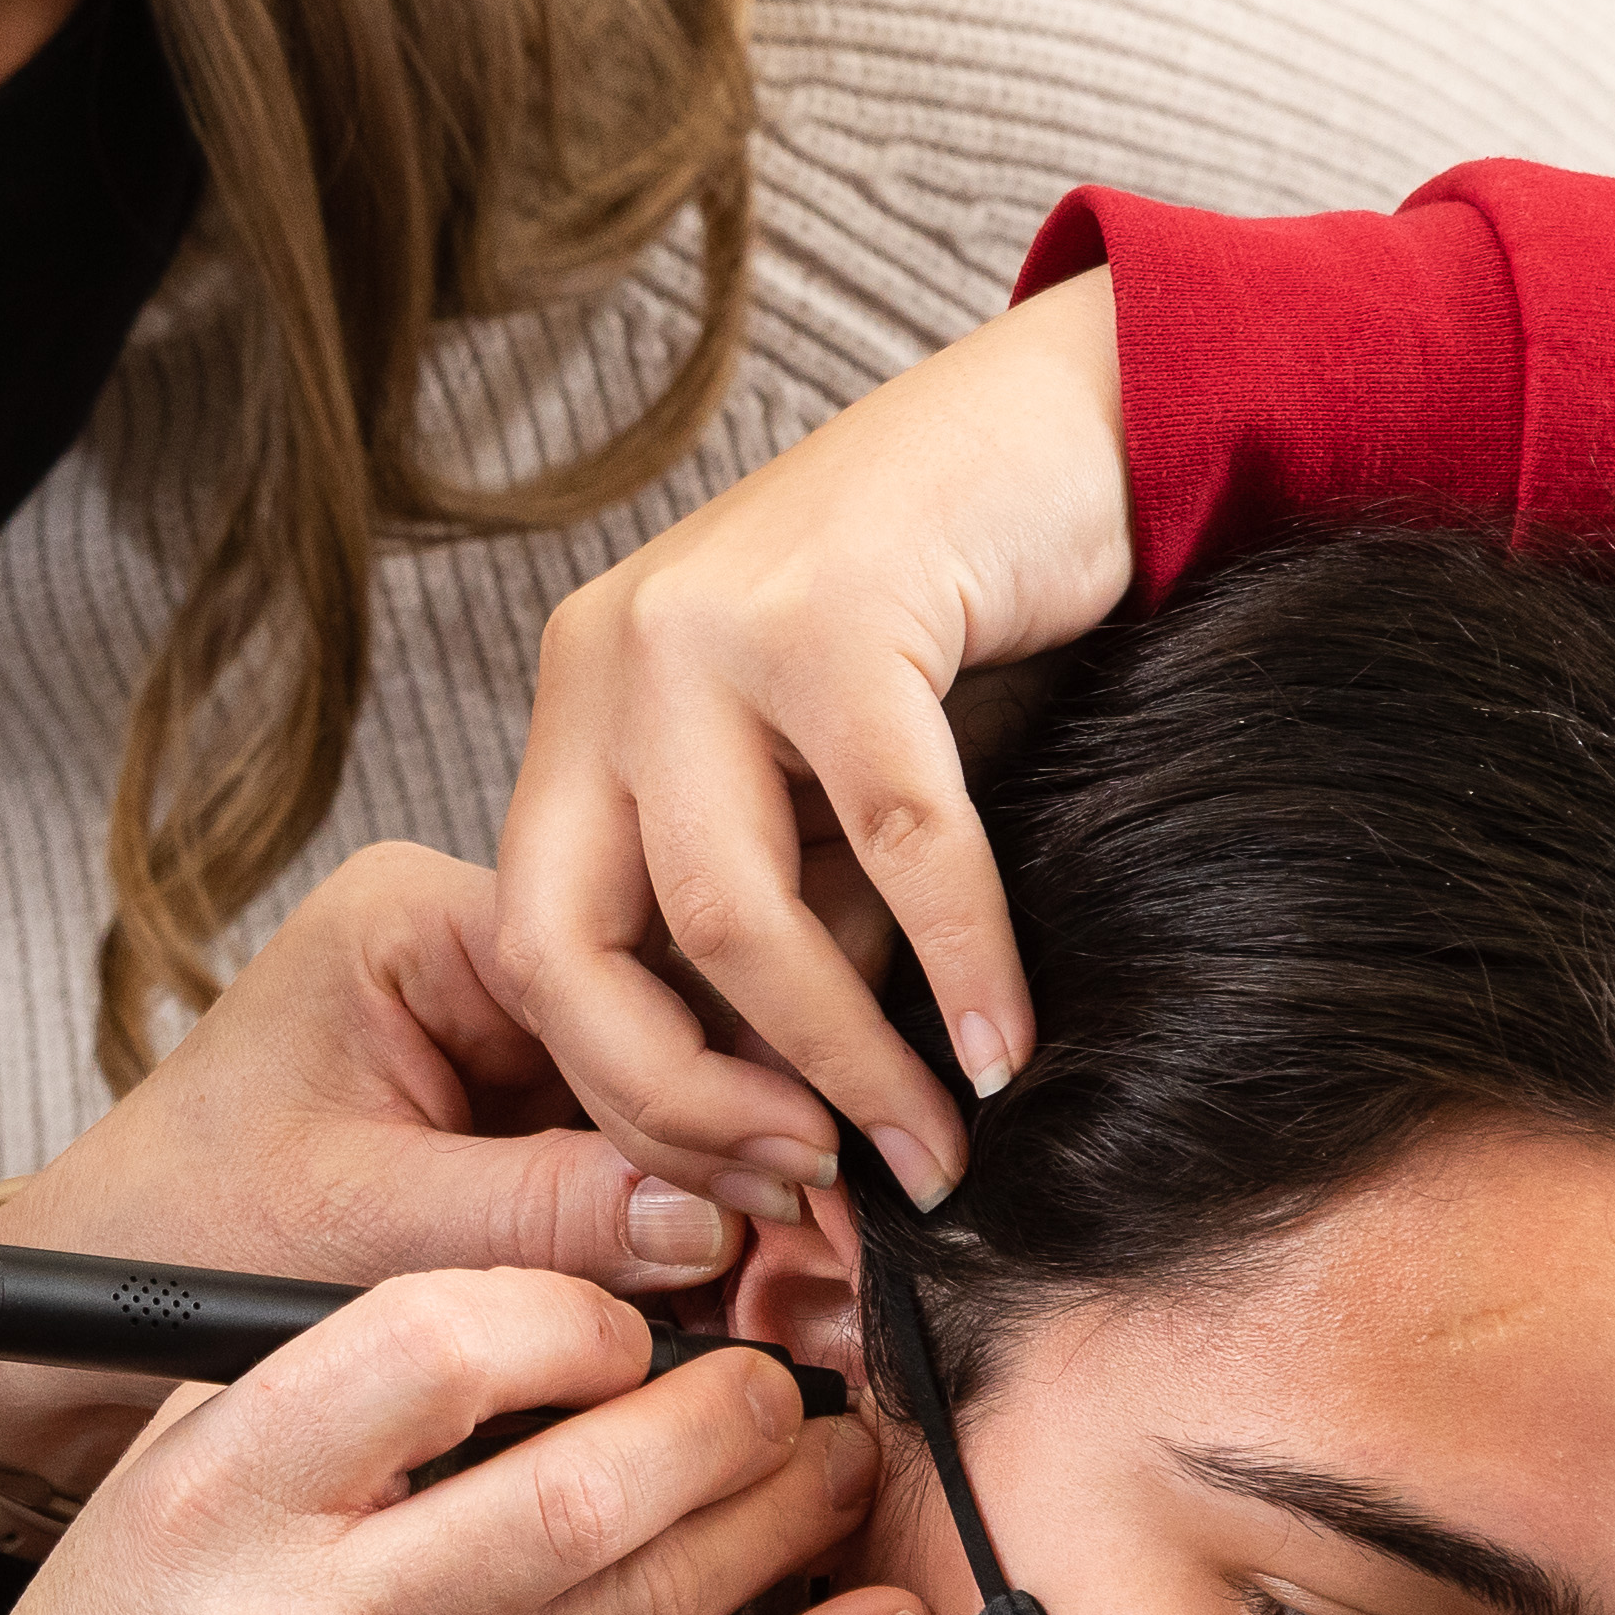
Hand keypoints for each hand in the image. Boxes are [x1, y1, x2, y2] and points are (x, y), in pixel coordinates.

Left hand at [0, 839, 747, 1501]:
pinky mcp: (514, 1105)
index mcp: (418, 917)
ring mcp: (502, 1025)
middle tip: (822, 1235)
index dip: (718, 1072)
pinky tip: (740, 1277)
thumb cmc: (179, 1234)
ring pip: (666, 1089)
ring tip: (793, 1271)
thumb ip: (539, 1219)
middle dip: (734, 1134)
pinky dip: (675, 1221)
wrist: (92, 1303)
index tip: (804, 1167)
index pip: (617, 960)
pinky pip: (631, 1148)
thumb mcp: (362, 1226)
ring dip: (717, 1186)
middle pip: (663, 1016)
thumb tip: (722, 1222)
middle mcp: (474, 944)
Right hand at [0, 1268, 922, 1614]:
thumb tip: (541, 1314)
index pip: (433, 1346)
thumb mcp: (160, 1489)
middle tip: (769, 1376)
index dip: (567, 1310)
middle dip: (723, 1406)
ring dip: (784, 1511)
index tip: (611, 1321)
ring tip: (833, 1455)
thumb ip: (324, 1393)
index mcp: (221, 1502)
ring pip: (663, 1602)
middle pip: (589, 1483)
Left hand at [493, 267, 1134, 1227]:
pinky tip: (1007, 1051)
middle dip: (686, 1109)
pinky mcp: (837, 609)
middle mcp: (606, 661)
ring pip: (723, 916)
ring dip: (840, 1064)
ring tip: (933, 1151)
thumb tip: (790, 1145)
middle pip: (572, 951)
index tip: (745, 1185)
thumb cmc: (962, 628)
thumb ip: (796, 938)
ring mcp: (704, 626)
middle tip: (807, 1189)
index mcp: (580, 709)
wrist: (1079, 425)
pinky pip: (893, 841)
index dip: (628, 1097)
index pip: (535, 953)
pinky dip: (961, 965)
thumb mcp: (833, 797)